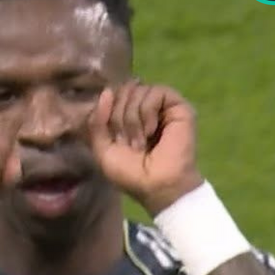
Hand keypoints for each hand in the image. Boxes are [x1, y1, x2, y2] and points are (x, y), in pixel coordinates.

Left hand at [88, 81, 203, 216]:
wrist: (156, 185)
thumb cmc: (130, 174)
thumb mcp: (103, 149)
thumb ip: (97, 121)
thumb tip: (107, 91)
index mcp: (126, 117)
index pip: (112, 96)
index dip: (107, 114)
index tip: (116, 139)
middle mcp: (143, 108)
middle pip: (123, 91)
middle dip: (120, 118)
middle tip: (130, 143)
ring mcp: (161, 106)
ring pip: (138, 90)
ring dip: (133, 120)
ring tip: (142, 142)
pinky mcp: (177, 105)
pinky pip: (155, 92)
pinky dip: (148, 112)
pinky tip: (153, 131)